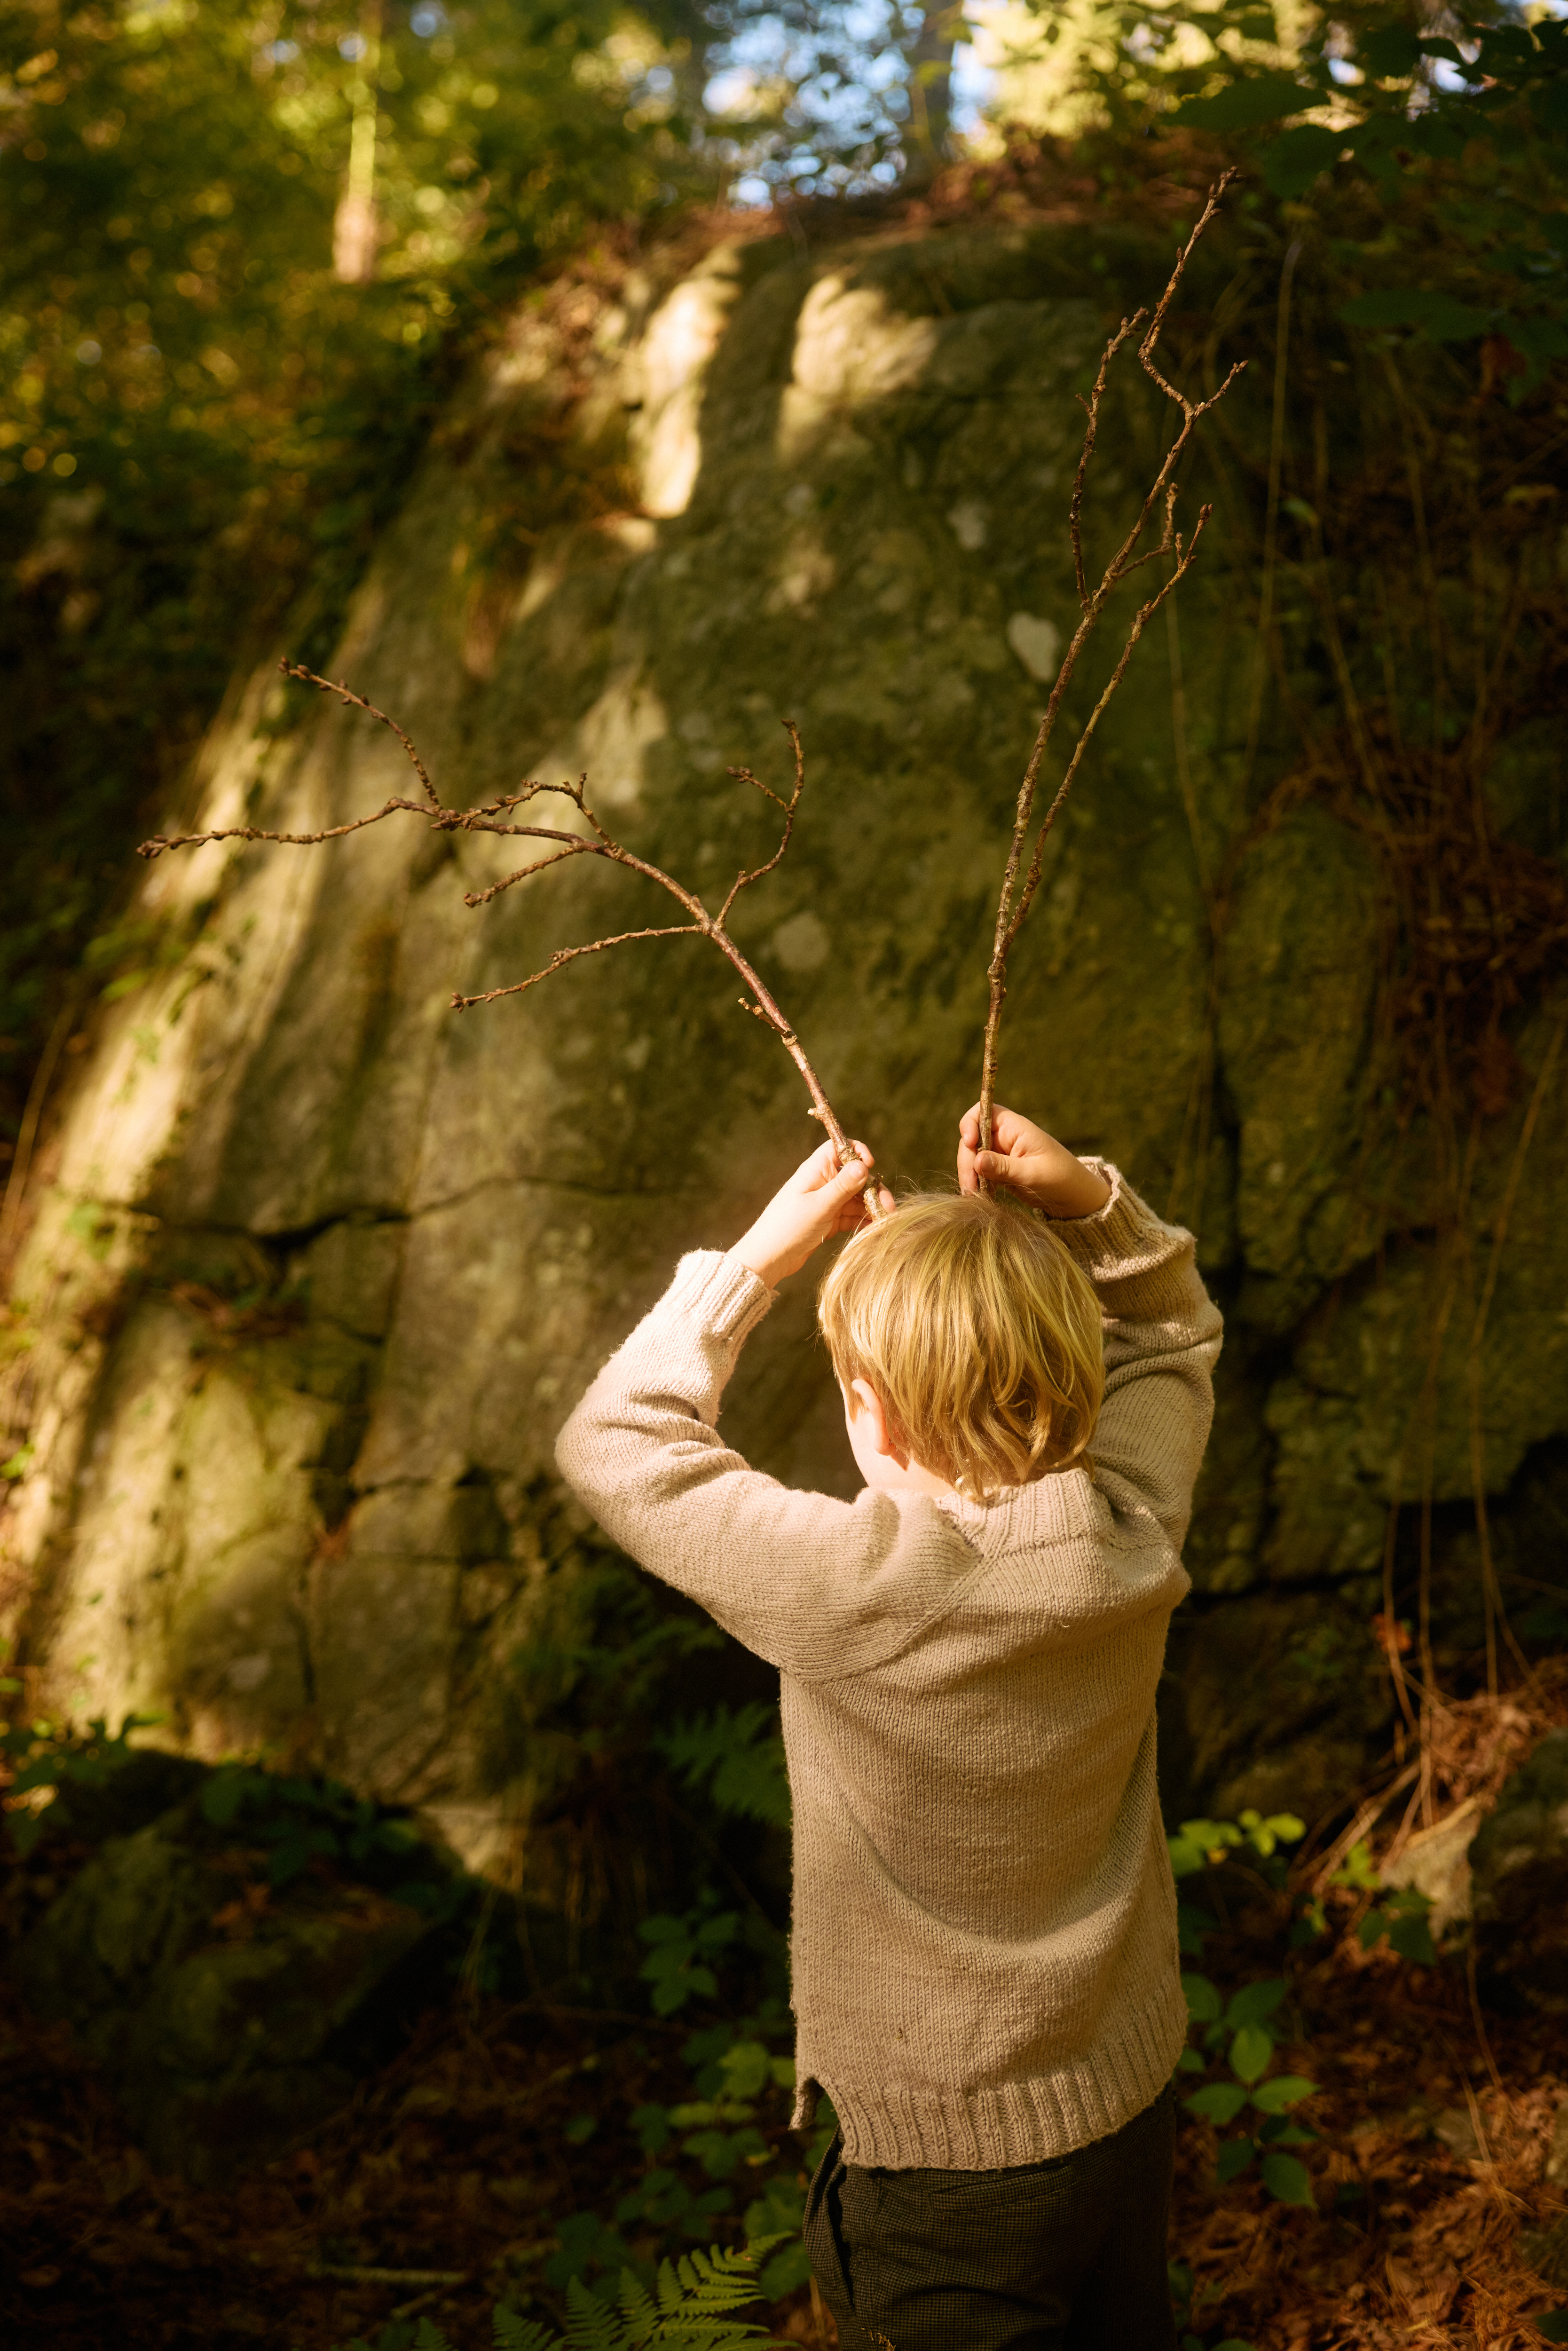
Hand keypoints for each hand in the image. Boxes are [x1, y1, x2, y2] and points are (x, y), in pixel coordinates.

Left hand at [731, 1139, 893, 1287]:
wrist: (768, 1258)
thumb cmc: (788, 1227)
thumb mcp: (819, 1205)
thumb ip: (843, 1186)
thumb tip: (864, 1165)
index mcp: (816, 1170)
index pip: (840, 1148)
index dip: (857, 1152)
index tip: (872, 1165)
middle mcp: (822, 1182)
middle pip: (855, 1176)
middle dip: (873, 1189)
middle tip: (888, 1207)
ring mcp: (826, 1202)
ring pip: (856, 1198)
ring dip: (871, 1207)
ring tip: (885, 1222)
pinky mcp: (828, 1220)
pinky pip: (851, 1215)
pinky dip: (862, 1220)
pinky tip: (873, 1229)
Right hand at [957, 1102, 1111, 1219]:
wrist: (1075, 1197)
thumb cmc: (1061, 1179)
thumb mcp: (1032, 1174)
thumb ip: (1004, 1167)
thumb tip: (976, 1159)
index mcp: (1015, 1128)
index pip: (982, 1112)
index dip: (970, 1124)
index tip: (970, 1144)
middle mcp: (1005, 1137)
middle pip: (973, 1140)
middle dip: (967, 1162)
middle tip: (970, 1189)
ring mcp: (1001, 1154)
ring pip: (973, 1158)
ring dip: (969, 1176)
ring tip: (975, 1197)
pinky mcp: (1000, 1170)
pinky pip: (980, 1172)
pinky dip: (977, 1184)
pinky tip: (982, 1198)